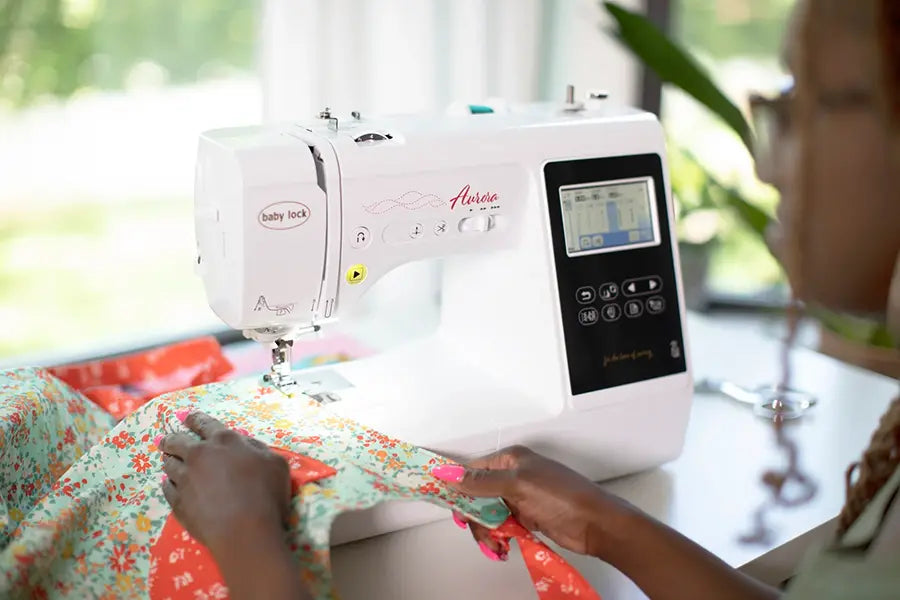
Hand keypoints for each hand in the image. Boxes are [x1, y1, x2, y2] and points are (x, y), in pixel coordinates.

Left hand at [158, 411, 291, 558]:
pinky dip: (167, 484)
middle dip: (172, 439)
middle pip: (178, 441)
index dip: (194, 419)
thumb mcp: (275, 462)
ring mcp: (185, 479)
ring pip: (169, 464)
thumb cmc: (266, 494)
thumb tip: (245, 444)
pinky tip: (167, 484)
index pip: (204, 423)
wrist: (245, 531)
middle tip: (167, 440)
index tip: (186, 418)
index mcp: (224, 441)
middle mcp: (199, 455)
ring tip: (167, 461)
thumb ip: (257, 449)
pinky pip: (167, 488)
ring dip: (168, 460)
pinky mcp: (177, 502)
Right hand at [433, 446, 636, 559]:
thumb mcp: (518, 485)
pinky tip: (502, 548)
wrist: (596, 525)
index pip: (472, 470)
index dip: (457, 487)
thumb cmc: (563, 497)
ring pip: (487, 515)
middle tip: (482, 534)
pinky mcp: (526, 517)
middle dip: (475, 518)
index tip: (447, 506)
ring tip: (496, 546)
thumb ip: (482, 482)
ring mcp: (519, 498)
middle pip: (476, 496)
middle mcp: (512, 476)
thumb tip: (449, 473)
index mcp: (510, 460)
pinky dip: (498, 538)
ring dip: (487, 532)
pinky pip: (501, 527)